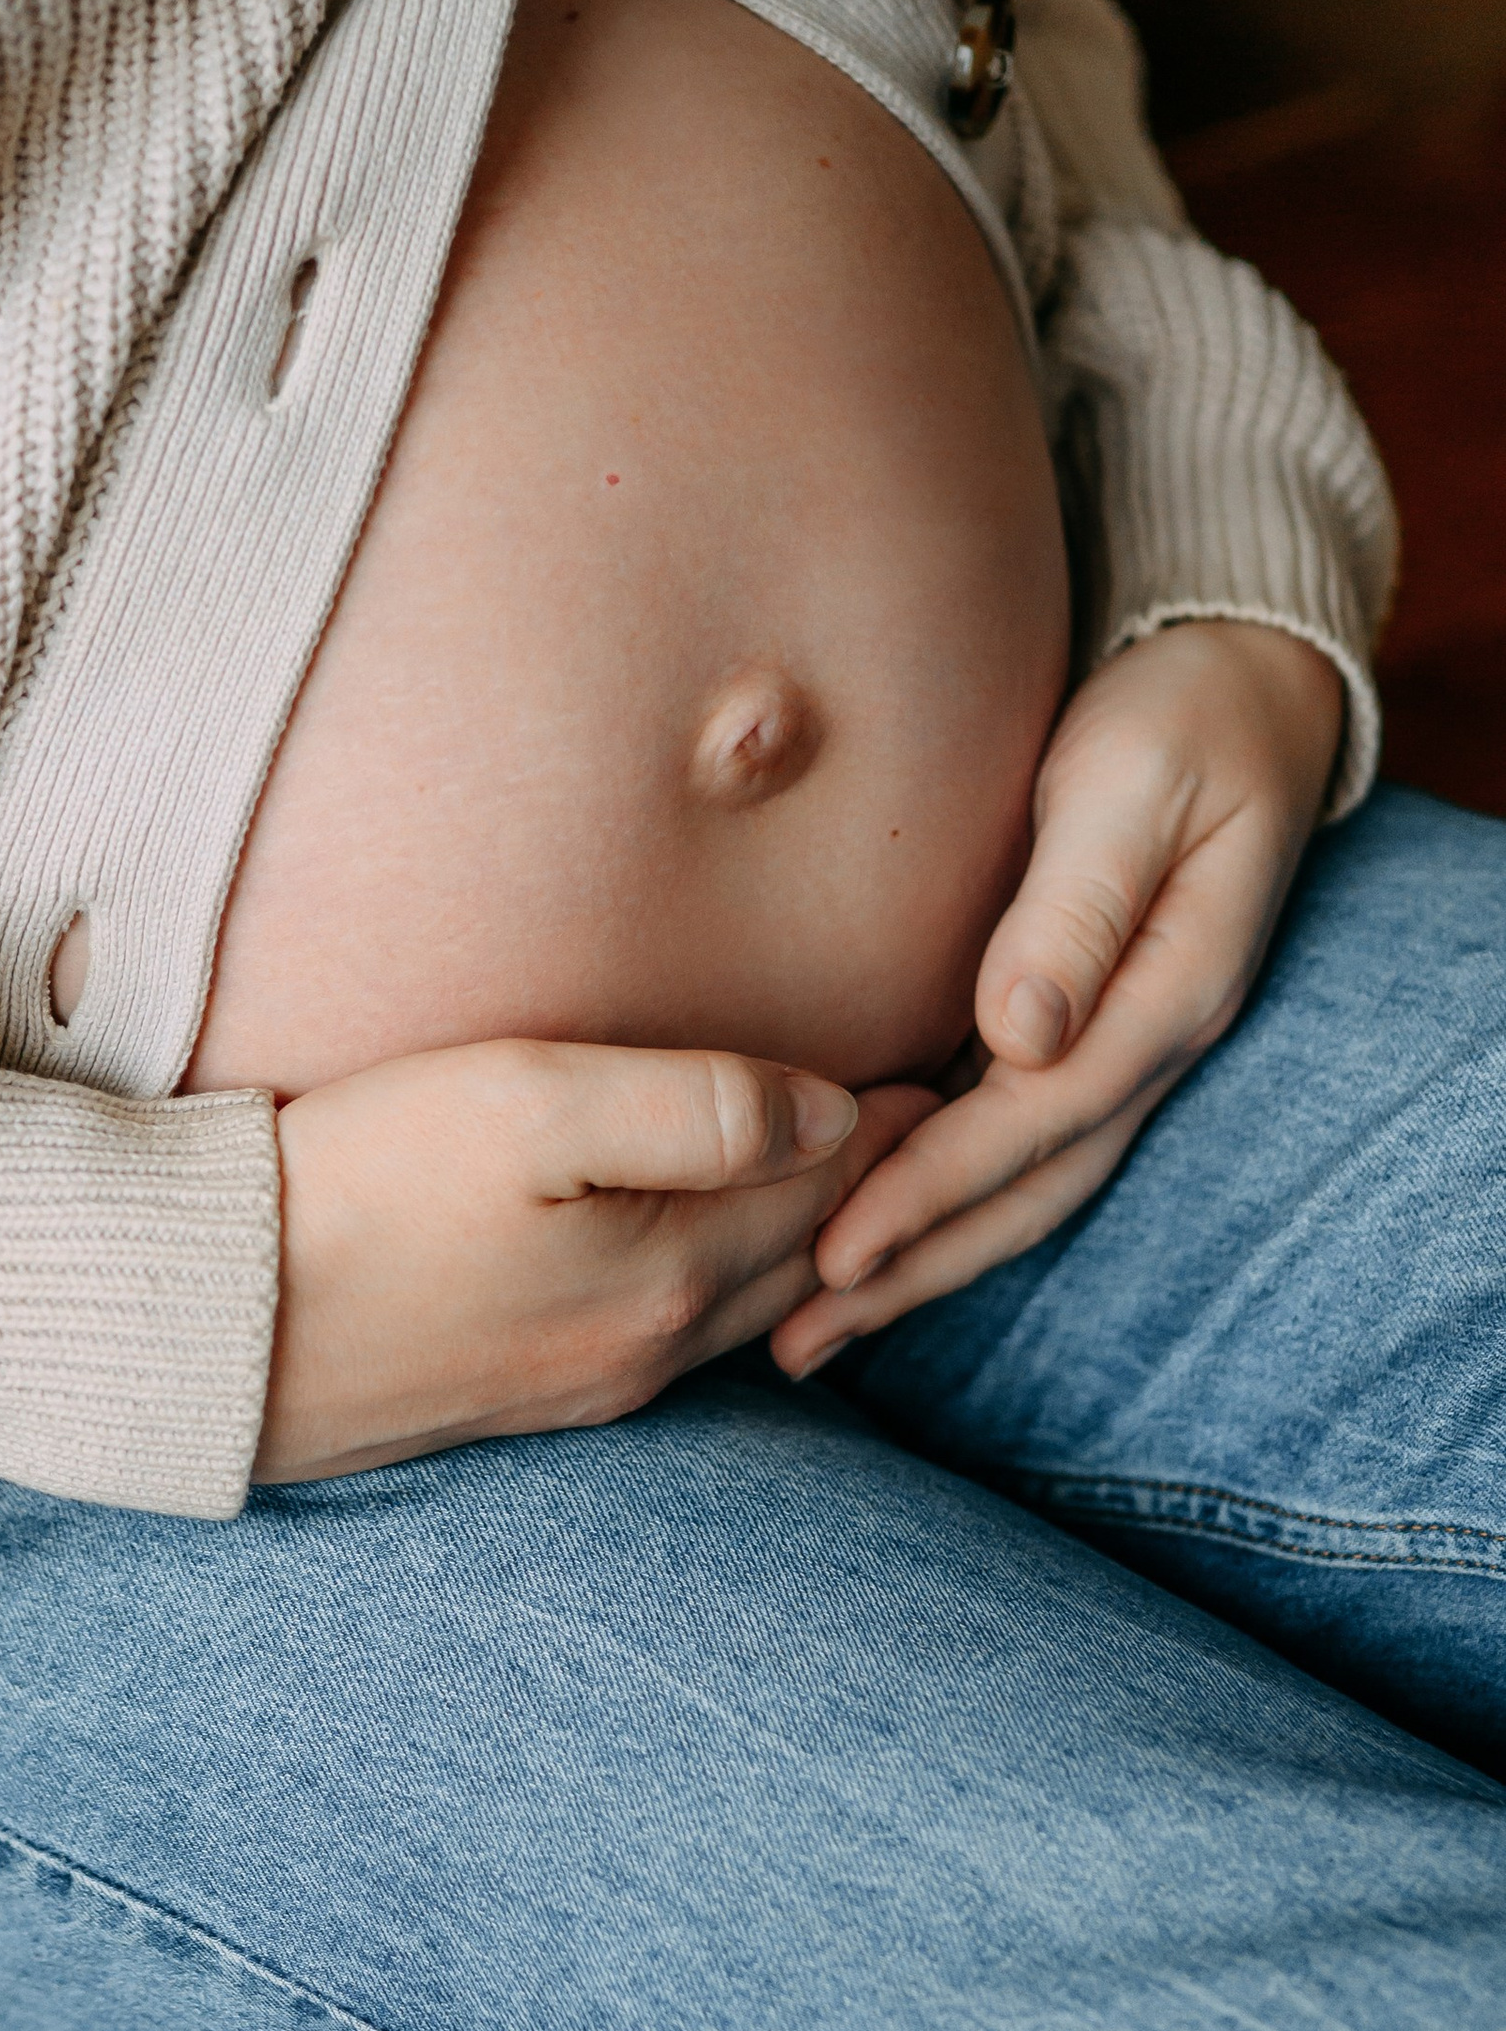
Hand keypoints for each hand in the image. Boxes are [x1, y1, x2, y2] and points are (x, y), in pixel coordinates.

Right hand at [257, 1039, 931, 1480]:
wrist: (209, 1328)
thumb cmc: (357, 1185)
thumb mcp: (526, 1105)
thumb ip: (695, 1104)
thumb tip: (832, 1113)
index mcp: (671, 1269)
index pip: (831, 1182)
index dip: (892, 1115)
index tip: (951, 1060)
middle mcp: (649, 1344)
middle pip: (805, 1255)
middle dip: (876, 1189)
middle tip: (936, 1117)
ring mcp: (586, 1383)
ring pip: (746, 1307)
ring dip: (808, 1245)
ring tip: (851, 1181)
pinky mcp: (522, 1397)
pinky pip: (675, 1340)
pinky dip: (731, 1290)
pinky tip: (714, 1264)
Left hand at [772, 621, 1346, 1378]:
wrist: (1236, 684)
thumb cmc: (1179, 721)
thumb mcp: (1134, 787)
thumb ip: (1079, 906)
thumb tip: (1018, 1033)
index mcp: (1164, 999)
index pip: (1030, 1124)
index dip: (930, 1193)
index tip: (833, 1253)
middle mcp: (1139, 1045)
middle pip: (1020, 1193)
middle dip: (909, 1273)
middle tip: (794, 1346)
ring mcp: (1107, 1045)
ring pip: (1010, 1186)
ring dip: (914, 1260)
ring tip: (806, 1330)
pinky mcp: (1067, 1027)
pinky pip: (997, 1139)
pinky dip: (927, 1197)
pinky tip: (850, 1230)